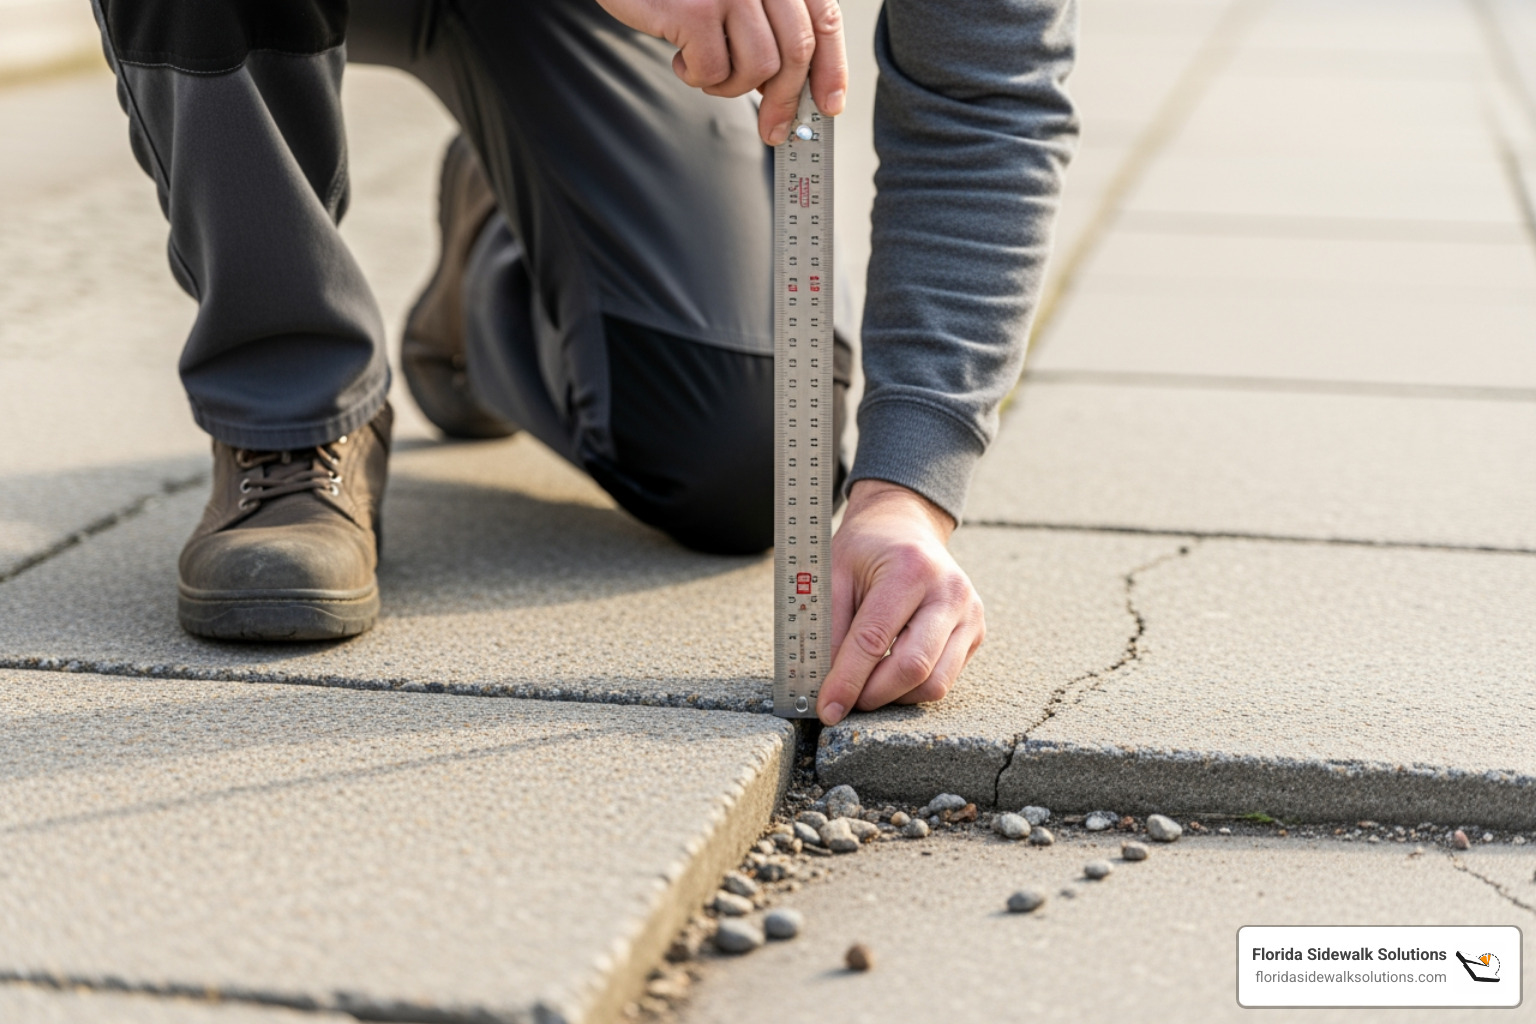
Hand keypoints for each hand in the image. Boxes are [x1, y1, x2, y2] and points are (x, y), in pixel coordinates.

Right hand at [593, 0, 847, 144]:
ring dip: (733, 85)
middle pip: (796, 50)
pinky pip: (714, 70)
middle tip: (773, 129)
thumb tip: (791, 89)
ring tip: (707, 71)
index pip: (823, 19)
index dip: (831, 68)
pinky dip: (697, 77)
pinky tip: (680, 57)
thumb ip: (766, 25)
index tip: (830, 105)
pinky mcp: (696, 10)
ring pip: (759, 67)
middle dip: (786, 100)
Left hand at [818, 480, 985, 725]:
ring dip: (895, 697)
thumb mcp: (833, 575)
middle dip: (873, 695)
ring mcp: (970, 614)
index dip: (847, 681)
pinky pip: (945, 679)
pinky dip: (912, 687)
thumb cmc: (864, 550)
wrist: (905, 526)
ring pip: (935, 684)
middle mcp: (950, 592)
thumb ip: (828, 629)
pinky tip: (890, 672)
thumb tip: (823, 686)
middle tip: (845, 700)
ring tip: (867, 685)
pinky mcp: (976, 632)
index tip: (827, 710)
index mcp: (911, 569)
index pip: (875, 640)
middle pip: (914, 668)